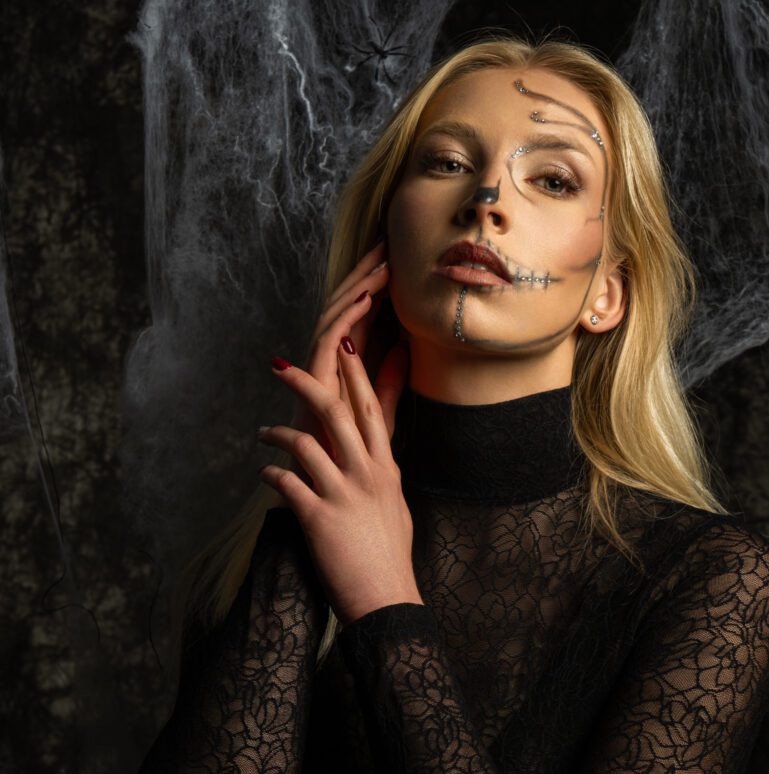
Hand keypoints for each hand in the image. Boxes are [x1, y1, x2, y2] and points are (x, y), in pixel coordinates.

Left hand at [257, 293, 420, 628]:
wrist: (386, 598)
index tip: (341, 342)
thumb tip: (383, 458)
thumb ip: (386, 475)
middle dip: (307, 382)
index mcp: (386, 468)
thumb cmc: (390, 557)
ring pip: (306, 443)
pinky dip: (270, 474)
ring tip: (262, 433)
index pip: (370, 409)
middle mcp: (367, 474)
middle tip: (280, 364)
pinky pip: (286, 483)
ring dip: (277, 433)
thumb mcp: (397, 506)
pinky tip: (263, 474)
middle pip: (337, 411)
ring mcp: (343, 494)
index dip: (355, 373)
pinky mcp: (319, 517)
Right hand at [286, 239, 391, 485]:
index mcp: (346, 363)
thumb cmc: (348, 452)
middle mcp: (329, 360)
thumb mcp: (378, 412)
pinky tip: (366, 299)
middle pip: (347, 305)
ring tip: (383, 263)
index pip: (364, 313)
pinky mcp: (312, 382)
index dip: (379, 284)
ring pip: (336, 315)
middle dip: (366, 272)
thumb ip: (389, 380)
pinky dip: (346, 318)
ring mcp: (318, 368)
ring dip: (359, 287)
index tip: (402, 257)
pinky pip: (327, 341)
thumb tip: (406, 348)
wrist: (326, 486)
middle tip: (389, 241)